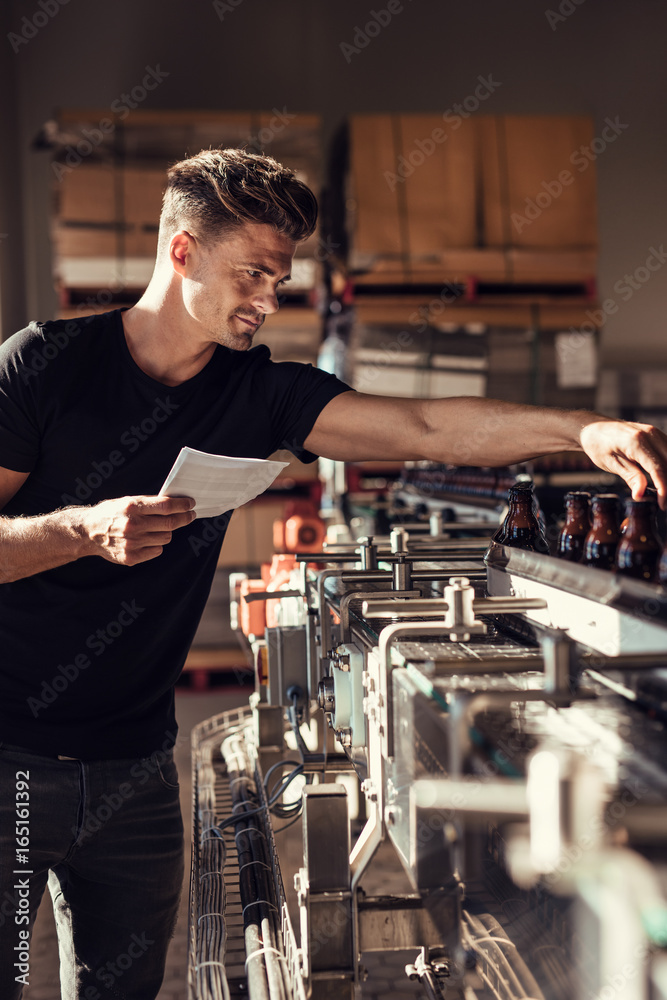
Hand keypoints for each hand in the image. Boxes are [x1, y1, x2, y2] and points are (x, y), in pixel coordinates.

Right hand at [80, 495, 195, 564]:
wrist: (88, 532)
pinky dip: (156, 545)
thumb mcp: (127, 501)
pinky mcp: (131, 557)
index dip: (182, 505)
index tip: (191, 504)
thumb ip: (149, 503)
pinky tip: (146, 539)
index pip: (166, 506)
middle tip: (190, 515)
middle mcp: (132, 525)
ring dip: (166, 532)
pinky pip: (157, 551)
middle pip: (170, 523)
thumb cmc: (111, 513)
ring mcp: (131, 543)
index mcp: (131, 507)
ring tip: (156, 528)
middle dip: (185, 518)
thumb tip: (176, 502)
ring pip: (166, 537)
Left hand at [579, 419, 666, 507]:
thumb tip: (641, 494)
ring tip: (662, 493)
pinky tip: (662, 478)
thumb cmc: (598, 444)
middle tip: (663, 502)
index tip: (662, 504)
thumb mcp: (611, 464)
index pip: (658, 468)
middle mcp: (649, 434)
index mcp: (636, 442)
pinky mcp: (656, 434)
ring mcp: (654, 432)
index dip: (663, 489)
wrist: (593, 427)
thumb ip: (630, 477)